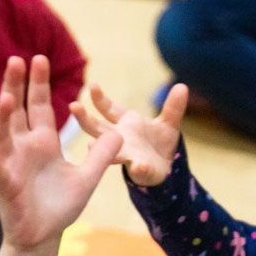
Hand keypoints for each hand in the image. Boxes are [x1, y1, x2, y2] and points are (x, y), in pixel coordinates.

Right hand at [0, 55, 124, 249]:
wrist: (44, 237)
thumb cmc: (60, 207)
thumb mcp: (88, 178)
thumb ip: (101, 155)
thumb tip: (119, 132)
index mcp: (43, 142)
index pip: (39, 106)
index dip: (38, 83)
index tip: (38, 58)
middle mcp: (23, 149)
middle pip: (17, 111)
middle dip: (15, 86)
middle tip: (16, 60)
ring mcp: (11, 166)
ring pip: (1, 136)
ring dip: (2, 117)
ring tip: (6, 98)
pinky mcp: (6, 189)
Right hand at [70, 81, 185, 187]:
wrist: (166, 169)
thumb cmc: (160, 143)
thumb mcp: (169, 123)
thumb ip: (173, 107)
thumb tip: (182, 86)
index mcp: (126, 123)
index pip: (108, 108)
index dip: (99, 98)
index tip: (92, 86)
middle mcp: (120, 138)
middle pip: (97, 128)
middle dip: (85, 119)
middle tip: (73, 107)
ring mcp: (127, 154)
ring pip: (109, 151)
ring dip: (100, 149)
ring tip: (90, 146)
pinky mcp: (140, 169)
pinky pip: (138, 168)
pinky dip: (139, 167)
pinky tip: (139, 165)